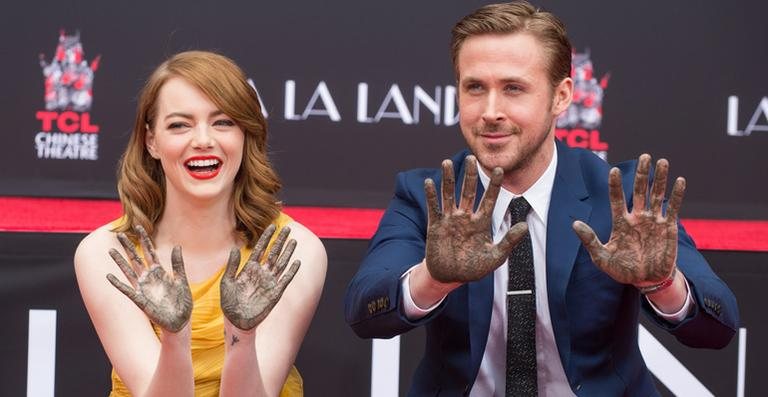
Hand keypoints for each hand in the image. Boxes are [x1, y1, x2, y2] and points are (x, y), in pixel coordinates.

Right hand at [107, 225, 192, 332]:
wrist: (180, 321)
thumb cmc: (182, 302)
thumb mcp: (182, 281)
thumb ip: (178, 264)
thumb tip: (177, 246)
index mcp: (161, 272)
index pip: (150, 252)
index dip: (145, 240)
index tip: (139, 227)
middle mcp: (150, 278)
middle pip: (136, 258)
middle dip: (128, 246)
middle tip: (120, 233)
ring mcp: (143, 288)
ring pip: (129, 271)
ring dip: (120, 261)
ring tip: (111, 250)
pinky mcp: (140, 300)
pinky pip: (127, 290)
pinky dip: (118, 284)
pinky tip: (109, 276)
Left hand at [220, 224, 300, 330]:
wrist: (236, 321)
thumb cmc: (229, 303)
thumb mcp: (227, 282)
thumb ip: (232, 266)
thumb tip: (234, 249)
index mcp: (249, 268)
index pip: (260, 249)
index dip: (266, 238)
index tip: (271, 226)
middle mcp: (261, 273)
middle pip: (273, 253)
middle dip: (280, 241)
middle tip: (287, 228)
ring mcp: (269, 282)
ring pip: (281, 263)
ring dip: (288, 252)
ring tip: (293, 241)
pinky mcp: (275, 293)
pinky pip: (285, 280)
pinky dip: (291, 271)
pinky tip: (297, 262)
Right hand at [424, 155, 528, 282]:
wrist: (450, 277)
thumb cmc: (473, 268)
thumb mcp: (495, 257)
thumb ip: (509, 241)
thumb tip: (525, 226)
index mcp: (481, 222)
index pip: (490, 199)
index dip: (494, 185)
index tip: (500, 169)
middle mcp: (466, 217)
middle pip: (468, 191)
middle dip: (470, 175)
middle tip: (471, 157)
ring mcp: (450, 220)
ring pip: (449, 194)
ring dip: (449, 179)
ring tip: (447, 162)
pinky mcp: (436, 225)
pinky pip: (434, 207)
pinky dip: (431, 195)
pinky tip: (430, 181)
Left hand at [572, 154, 685, 286]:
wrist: (646, 281)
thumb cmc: (622, 270)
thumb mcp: (601, 257)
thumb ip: (590, 240)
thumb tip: (575, 223)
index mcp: (620, 222)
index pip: (617, 199)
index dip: (616, 185)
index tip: (614, 170)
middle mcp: (637, 217)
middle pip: (639, 191)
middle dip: (641, 174)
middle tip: (644, 156)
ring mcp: (653, 221)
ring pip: (656, 195)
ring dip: (660, 179)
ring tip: (662, 161)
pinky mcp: (668, 228)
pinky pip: (673, 208)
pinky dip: (676, 195)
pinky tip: (679, 180)